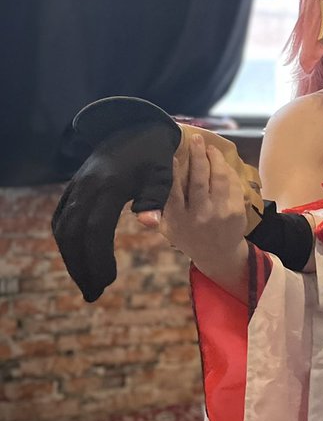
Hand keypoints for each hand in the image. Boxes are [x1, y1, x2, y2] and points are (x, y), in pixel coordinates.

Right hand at [52, 99, 181, 301]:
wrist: (134, 128)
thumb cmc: (155, 154)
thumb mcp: (163, 173)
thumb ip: (157, 198)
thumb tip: (150, 225)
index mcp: (108, 187)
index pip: (95, 230)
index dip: (98, 258)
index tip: (108, 281)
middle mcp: (85, 189)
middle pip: (73, 235)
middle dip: (81, 266)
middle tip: (94, 293)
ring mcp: (76, 188)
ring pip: (63, 229)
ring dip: (71, 258)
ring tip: (87, 283)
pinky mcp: (73, 188)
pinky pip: (60, 218)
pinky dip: (65, 241)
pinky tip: (76, 259)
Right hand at [156, 135, 248, 276]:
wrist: (218, 254)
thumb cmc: (188, 236)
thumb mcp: (169, 228)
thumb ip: (158, 212)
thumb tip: (144, 199)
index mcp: (178, 218)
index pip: (174, 190)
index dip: (174, 170)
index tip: (174, 153)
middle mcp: (200, 215)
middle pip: (200, 179)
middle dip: (198, 155)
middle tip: (196, 138)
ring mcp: (220, 213)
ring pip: (219, 178)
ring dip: (216, 158)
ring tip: (210, 148)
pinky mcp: (236, 210)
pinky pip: (233, 184)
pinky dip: (227, 170)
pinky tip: (222, 163)